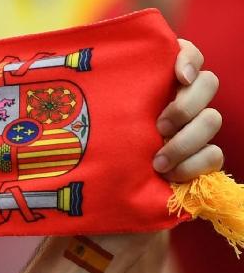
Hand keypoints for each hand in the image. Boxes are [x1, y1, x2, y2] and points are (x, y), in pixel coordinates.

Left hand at [84, 38, 218, 259]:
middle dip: (188, 103)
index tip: (177, 74)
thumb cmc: (81, 167)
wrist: (93, 217)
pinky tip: (169, 177)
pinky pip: (214, 156)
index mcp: (150, 89)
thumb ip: (82, 98)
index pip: (185, 55)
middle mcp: (174, 106)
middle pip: (207, 83)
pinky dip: (195, 165)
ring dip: (188, 140)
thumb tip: (58, 68)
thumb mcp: (76, 132)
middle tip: (159, 127)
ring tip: (157, 161)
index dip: (189, 58)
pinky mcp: (196, 166)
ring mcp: (189, 135)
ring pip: (212, 119)